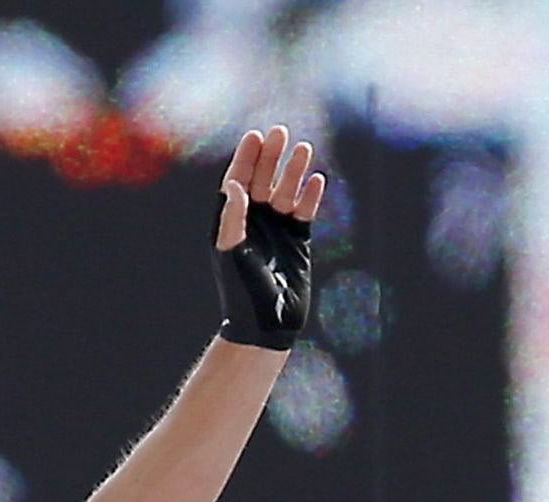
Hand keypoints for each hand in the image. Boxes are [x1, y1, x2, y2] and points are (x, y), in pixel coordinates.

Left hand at [211, 124, 328, 351]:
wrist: (265, 322)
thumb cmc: (241, 289)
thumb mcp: (232, 252)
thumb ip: (232, 219)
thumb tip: (234, 187)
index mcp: (233, 222)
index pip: (238, 182)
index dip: (245, 159)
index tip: (254, 137)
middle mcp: (254, 222)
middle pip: (263, 180)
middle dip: (271, 157)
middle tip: (280, 133)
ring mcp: (276, 229)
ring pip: (286, 191)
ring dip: (294, 171)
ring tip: (304, 149)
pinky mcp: (298, 240)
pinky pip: (305, 211)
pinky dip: (311, 196)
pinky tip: (317, 180)